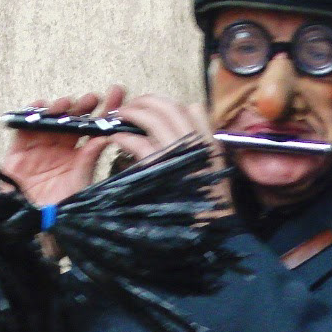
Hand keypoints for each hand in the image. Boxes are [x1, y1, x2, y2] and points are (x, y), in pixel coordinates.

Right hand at [0, 89, 124, 206]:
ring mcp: (38, 150)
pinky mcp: (17, 154)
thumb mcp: (80, 183)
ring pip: (48, 121)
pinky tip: (39, 107)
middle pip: (71, 120)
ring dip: (57, 108)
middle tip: (92, 98)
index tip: (116, 96)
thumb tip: (104, 137)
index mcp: (77, 157)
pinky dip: (28, 115)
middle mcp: (59, 150)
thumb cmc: (62, 211)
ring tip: (67, 103)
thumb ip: (89, 160)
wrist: (36, 227)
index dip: (104, 112)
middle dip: (82, 106)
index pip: (92, 130)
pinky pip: (22, 130)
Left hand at [113, 93, 229, 210]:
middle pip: (169, 107)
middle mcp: (196, 142)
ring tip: (118, 116)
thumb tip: (189, 114)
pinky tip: (115, 138)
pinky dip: (123, 137)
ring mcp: (177, 153)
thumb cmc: (208, 203)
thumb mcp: (216, 167)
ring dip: (132, 112)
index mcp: (210, 141)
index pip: (192, 108)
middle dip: (146, 101)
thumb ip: (205, 141)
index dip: (168, 104)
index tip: (154, 107)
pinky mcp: (158, 168)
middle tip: (131, 106)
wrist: (206, 229)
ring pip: (153, 118)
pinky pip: (137, 143)